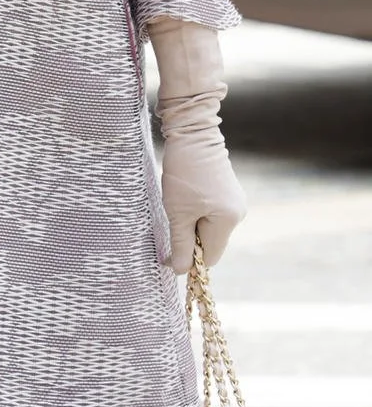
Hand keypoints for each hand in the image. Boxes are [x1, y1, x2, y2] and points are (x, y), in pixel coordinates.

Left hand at [158, 106, 245, 272]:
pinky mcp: (229, 193)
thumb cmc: (184, 174)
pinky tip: (187, 198)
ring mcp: (235, 203)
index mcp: (228, 221)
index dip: (189, 260)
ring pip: (210, 229)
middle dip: (190, 241)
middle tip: (173, 220)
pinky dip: (197, 214)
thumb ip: (180, 244)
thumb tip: (180, 271)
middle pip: (211, 244)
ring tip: (179, 204)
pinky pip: (212, 215)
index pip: (210, 257)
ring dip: (192, 226)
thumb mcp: (177, 212)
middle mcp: (238, 214)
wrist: (193, 135)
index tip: (168, 253)